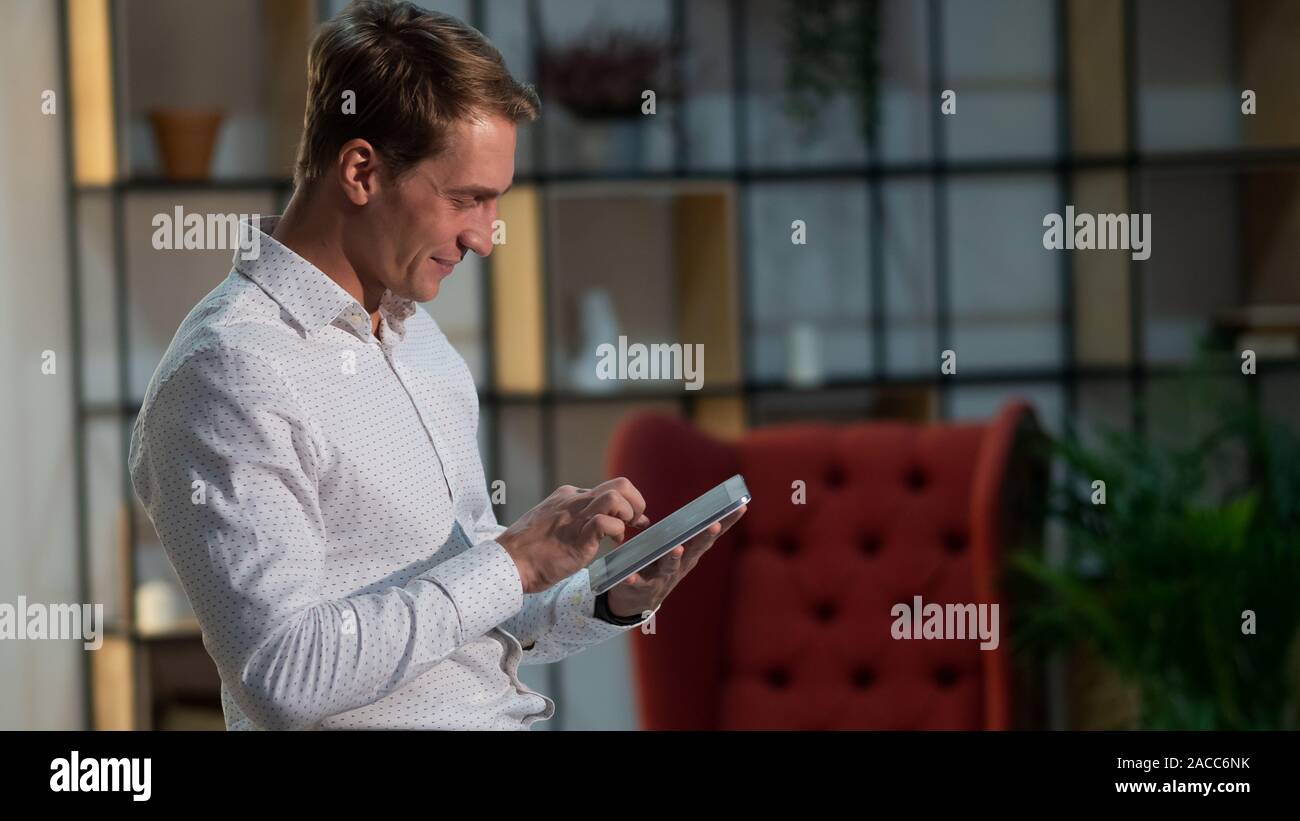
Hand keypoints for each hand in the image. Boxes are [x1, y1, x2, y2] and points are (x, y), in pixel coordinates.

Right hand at [498, 477, 648, 593]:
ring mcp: (576, 516)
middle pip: (619, 484)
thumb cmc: (528, 550)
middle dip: (636, 501)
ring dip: (630, 513)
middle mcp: (574, 501)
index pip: (606, 489)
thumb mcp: (551, 524)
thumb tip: (591, 526)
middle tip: (636, 521)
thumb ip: (570, 520)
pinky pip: (607, 522)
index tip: (631, 519)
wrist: (508, 562)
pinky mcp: (577, 536)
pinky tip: (613, 543)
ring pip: (616, 496)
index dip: (626, 503)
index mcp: (568, 497)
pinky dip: (617, 531)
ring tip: (626, 531)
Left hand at [605, 504, 746, 619]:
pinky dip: (634, 579)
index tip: (740, 508)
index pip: (710, 536)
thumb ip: (684, 533)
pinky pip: (638, 582)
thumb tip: (699, 508)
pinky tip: (630, 576)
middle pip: (695, 549)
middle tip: (715, 525)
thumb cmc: (659, 568)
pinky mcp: (642, 586)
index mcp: (689, 554)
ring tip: (677, 549)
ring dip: (674, 557)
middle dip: (705, 537)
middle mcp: (680, 565)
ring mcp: (662, 577)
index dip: (726, 523)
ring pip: (670, 566)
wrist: (637, 602)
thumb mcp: (677, 551)